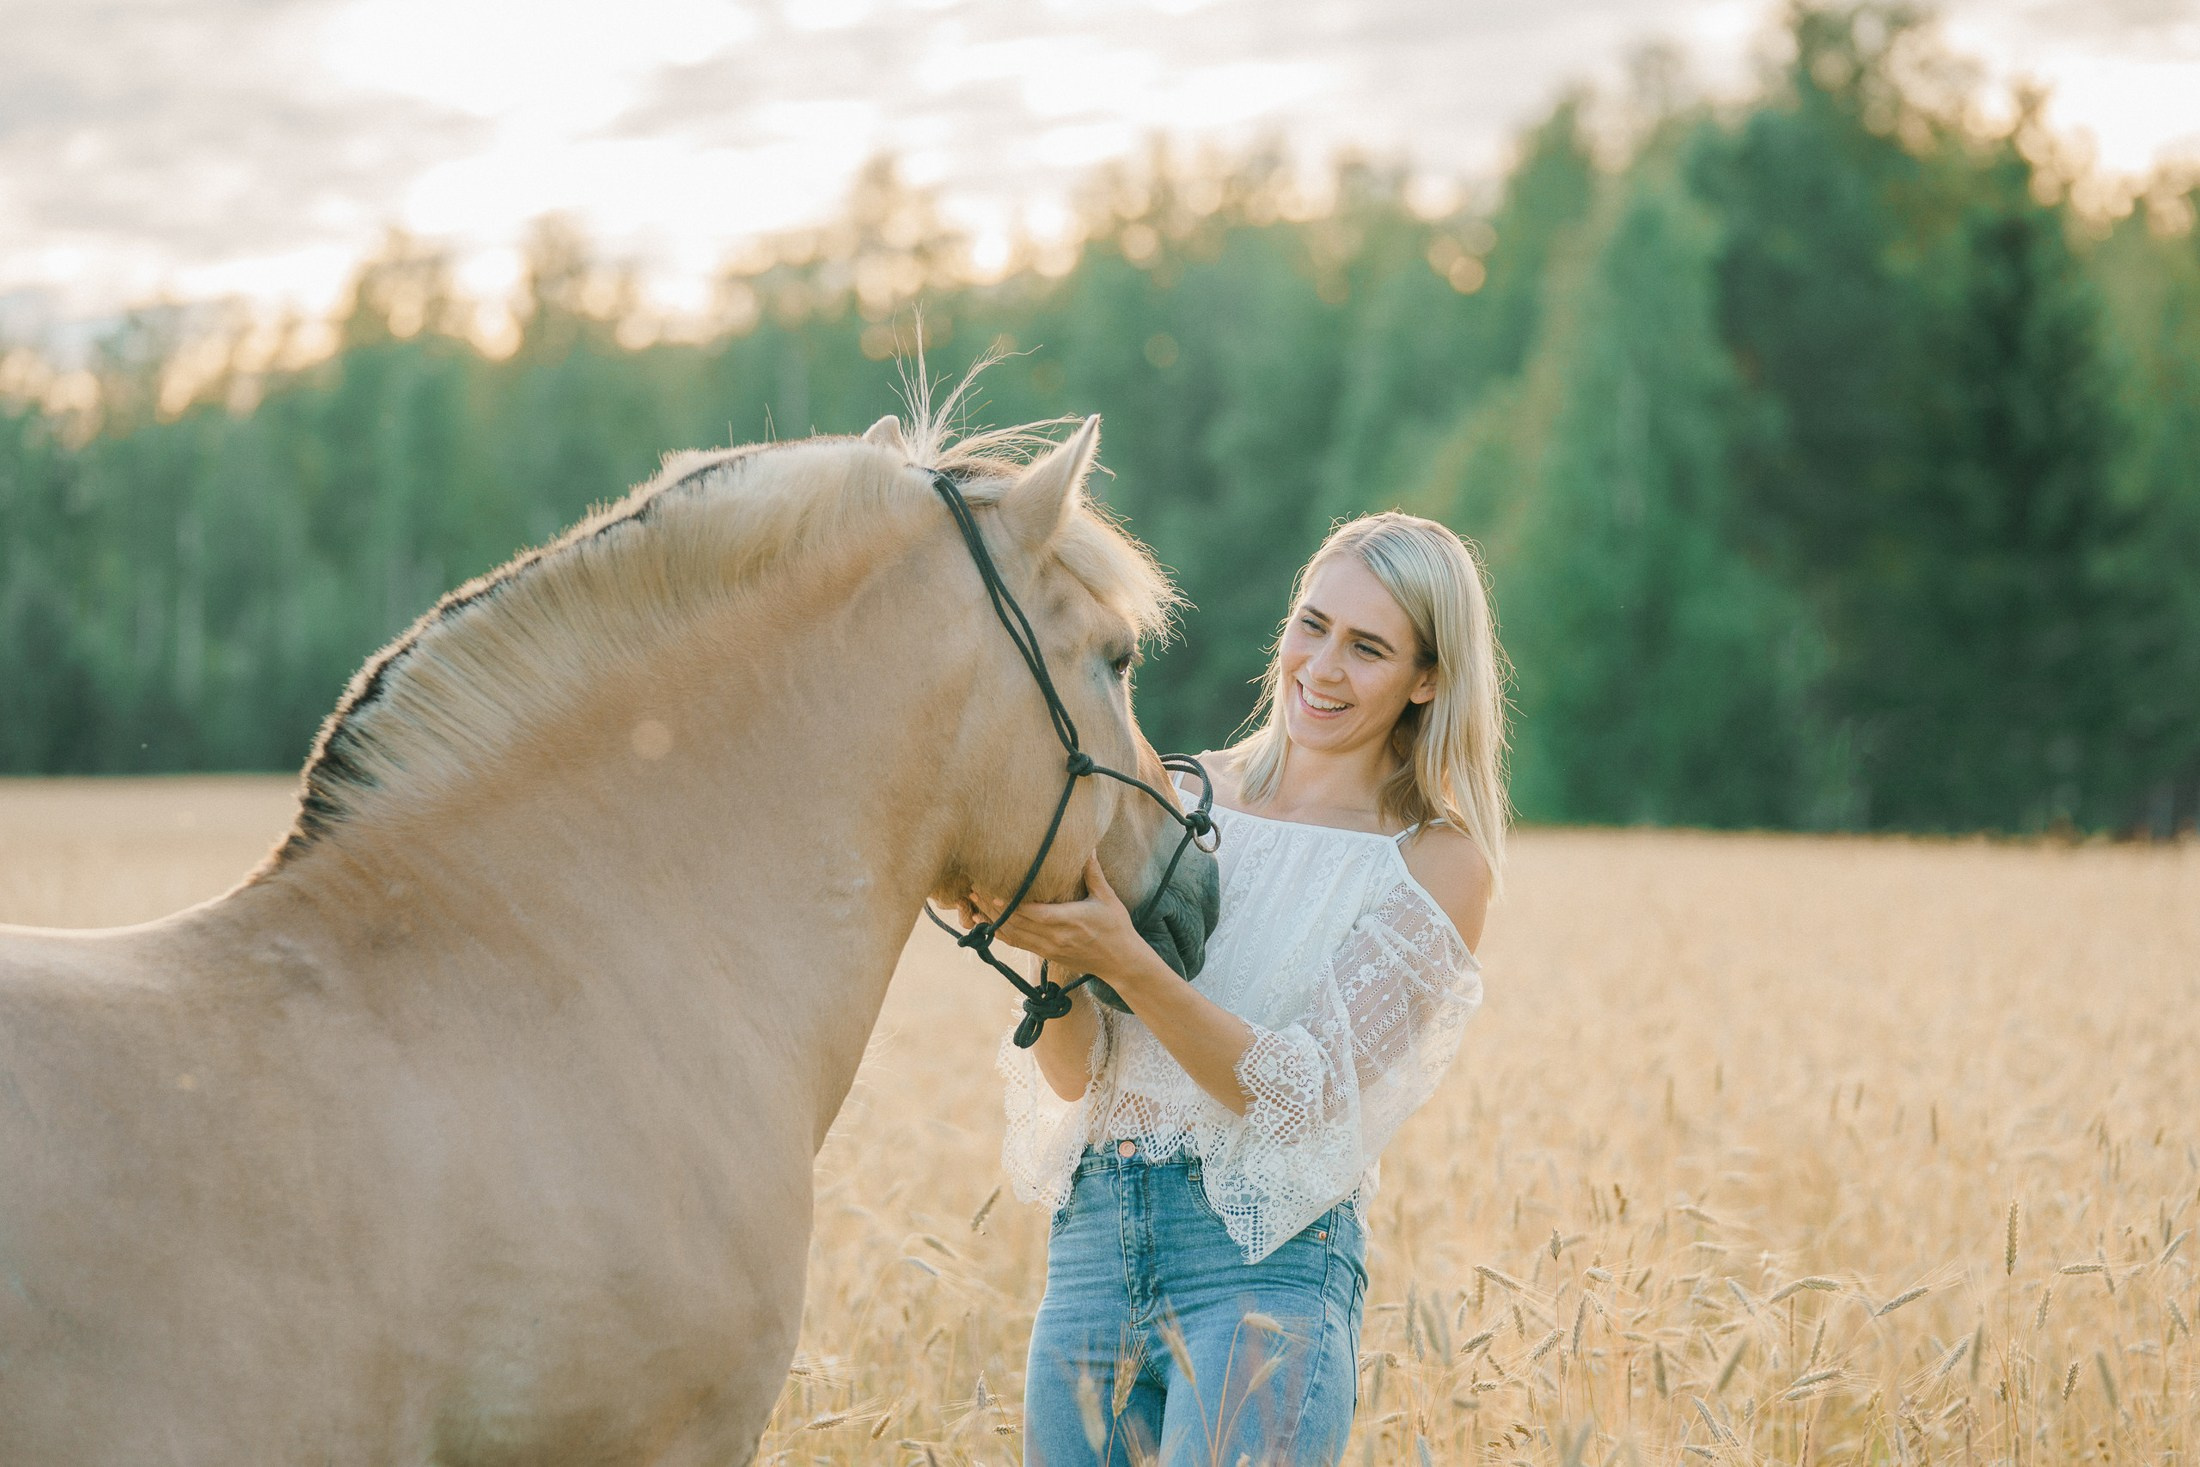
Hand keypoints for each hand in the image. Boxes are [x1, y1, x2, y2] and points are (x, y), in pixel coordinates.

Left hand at [970, 856, 1151, 984]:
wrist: (1121, 963)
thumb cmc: (1116, 928)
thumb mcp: (1107, 898)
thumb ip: (1093, 872)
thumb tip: (1088, 845)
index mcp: (1068, 921)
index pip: (1031, 913)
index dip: (1009, 905)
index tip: (991, 890)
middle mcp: (1054, 937)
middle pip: (1015, 924)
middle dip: (992, 908)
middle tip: (973, 891)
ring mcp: (1048, 949)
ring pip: (1012, 936)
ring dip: (992, 922)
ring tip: (974, 905)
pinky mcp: (1046, 955)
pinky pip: (1018, 945)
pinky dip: (1001, 935)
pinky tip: (989, 924)